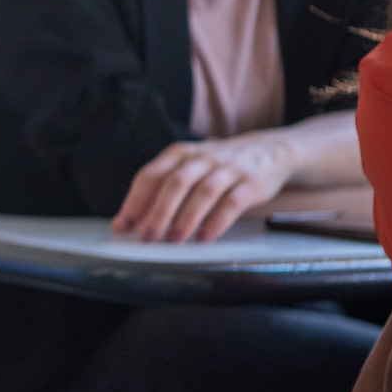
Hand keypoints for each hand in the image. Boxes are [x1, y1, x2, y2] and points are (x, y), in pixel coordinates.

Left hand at [112, 132, 297, 242]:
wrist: (267, 151)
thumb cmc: (215, 167)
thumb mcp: (186, 169)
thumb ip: (157, 193)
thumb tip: (124, 223)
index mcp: (178, 154)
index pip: (150, 175)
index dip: (135, 201)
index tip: (124, 226)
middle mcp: (201, 158)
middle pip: (175, 183)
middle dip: (159, 212)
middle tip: (148, 237)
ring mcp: (228, 169)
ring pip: (203, 192)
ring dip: (186, 218)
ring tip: (174, 240)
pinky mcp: (251, 182)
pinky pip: (232, 202)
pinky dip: (217, 221)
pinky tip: (205, 237)